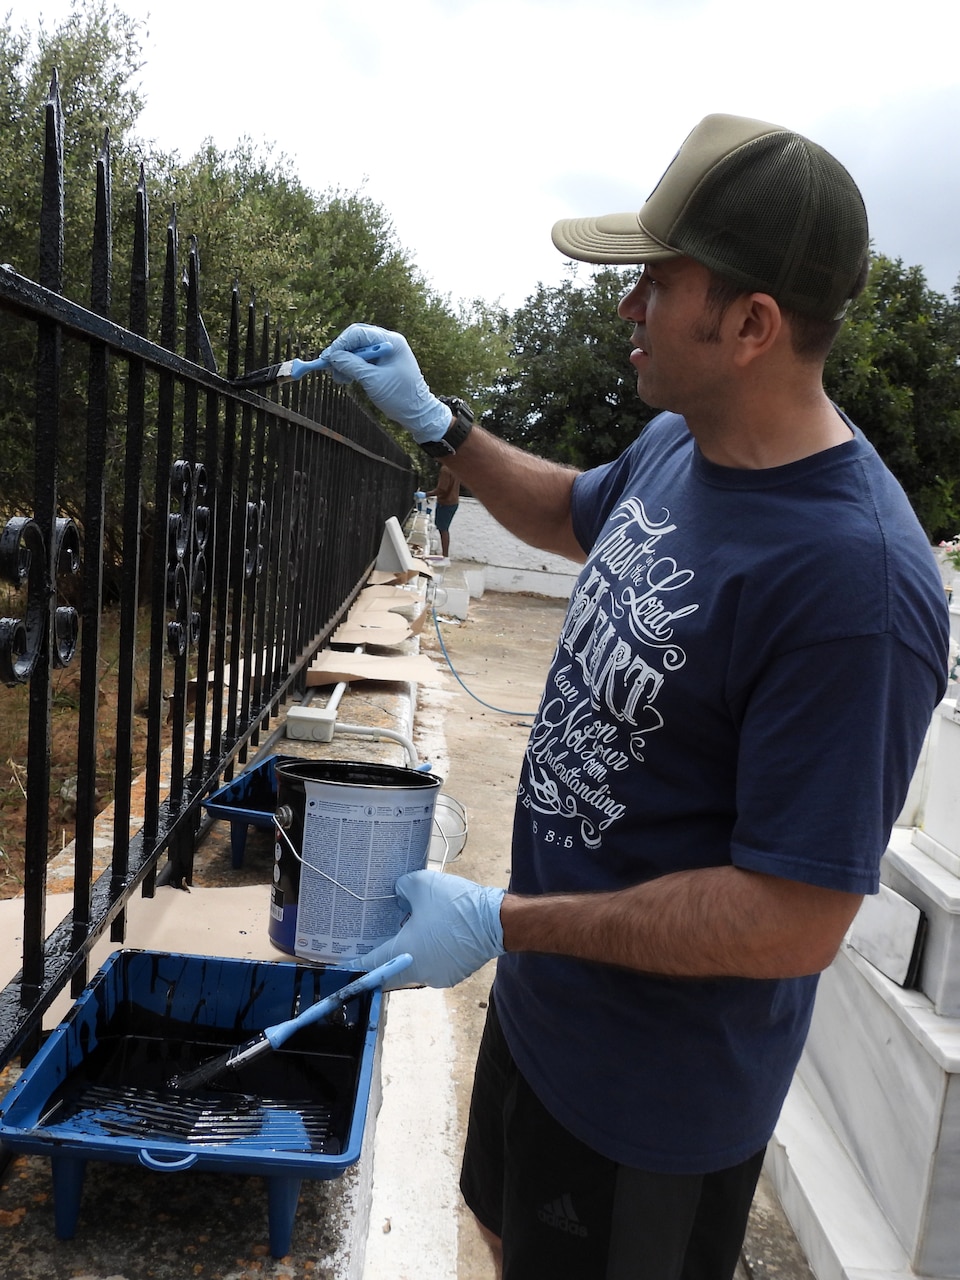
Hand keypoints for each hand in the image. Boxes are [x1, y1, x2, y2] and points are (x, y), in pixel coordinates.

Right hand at [320, 324, 451, 443]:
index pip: (359, 333)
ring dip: (345, 361)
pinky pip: (363, 358)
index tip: (327, 358)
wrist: (417, 413)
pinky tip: (346, 378)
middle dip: (341, 352)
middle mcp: (389, 342)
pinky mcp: (383, 362)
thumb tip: (332, 356)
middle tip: (329, 368)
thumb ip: (352, 365)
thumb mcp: (372, 381)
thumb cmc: (400, 397)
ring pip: (358, 349)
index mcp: (391, 341)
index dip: (340, 344)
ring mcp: (386, 351)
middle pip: (357, 338)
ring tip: (338, 378)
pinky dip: (352, 367)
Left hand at [360, 869, 505, 988]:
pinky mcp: (454, 974)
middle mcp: (418, 972)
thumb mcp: (422, 885)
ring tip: (412, 929)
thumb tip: (397, 895)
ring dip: (409, 952)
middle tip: (377, 940)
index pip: (369, 966)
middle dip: (383, 957)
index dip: (353, 966)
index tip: (340, 967)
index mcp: (404, 954)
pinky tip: (435, 934)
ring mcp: (437, 976)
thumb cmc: (456, 905)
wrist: (498, 921)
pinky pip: (433, 965)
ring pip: (413, 967)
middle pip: (390, 970)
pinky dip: (429, 953)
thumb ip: (402, 889)